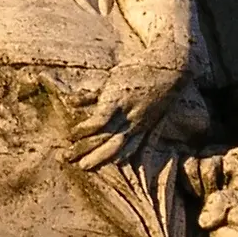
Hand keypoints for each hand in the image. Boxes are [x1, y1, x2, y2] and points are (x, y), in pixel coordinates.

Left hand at [66, 59, 182, 169]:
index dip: (83, 130)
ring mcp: (139, 123)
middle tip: (68, 158)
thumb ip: (91, 95)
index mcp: (117, 100)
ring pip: (118, 146)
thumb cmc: (136, 70)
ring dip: (100, 158)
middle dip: (85, 149)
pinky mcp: (147, 126)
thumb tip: (68, 102)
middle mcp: (128, 115)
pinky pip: (134, 144)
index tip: (70, 135)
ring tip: (85, 166)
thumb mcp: (111, 79)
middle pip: (105, 137)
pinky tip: (114, 162)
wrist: (169, 70)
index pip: (99, 121)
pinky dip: (123, 154)